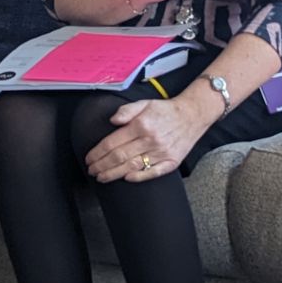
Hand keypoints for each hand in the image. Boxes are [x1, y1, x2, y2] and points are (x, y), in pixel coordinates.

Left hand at [84, 95, 206, 183]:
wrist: (192, 115)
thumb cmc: (165, 111)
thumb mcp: (144, 103)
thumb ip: (126, 111)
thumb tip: (112, 121)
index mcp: (141, 125)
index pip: (112, 143)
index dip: (98, 153)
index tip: (89, 158)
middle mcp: (150, 140)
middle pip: (119, 157)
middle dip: (102, 166)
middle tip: (91, 171)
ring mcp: (162, 152)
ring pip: (132, 166)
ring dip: (114, 174)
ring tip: (102, 178)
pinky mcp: (172, 161)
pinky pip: (153, 172)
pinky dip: (139, 177)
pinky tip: (127, 179)